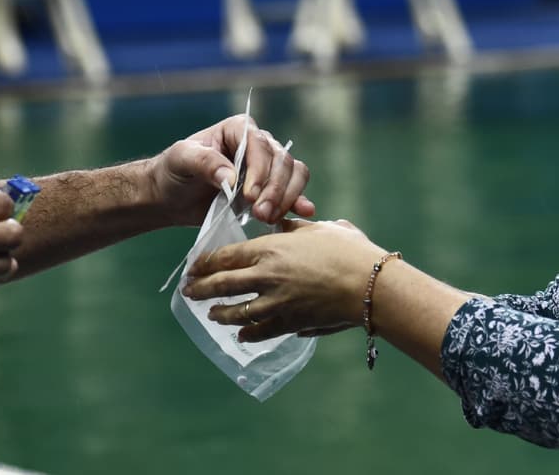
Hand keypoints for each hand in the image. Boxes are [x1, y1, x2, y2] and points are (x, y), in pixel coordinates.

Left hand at [148, 113, 313, 226]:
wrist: (171, 196)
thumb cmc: (174, 171)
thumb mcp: (182, 160)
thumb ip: (205, 163)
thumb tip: (231, 178)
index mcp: (238, 129)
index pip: (260, 144)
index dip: (259, 170)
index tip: (248, 195)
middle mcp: (258, 145)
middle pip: (282, 161)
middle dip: (275, 188)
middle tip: (260, 213)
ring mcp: (267, 168)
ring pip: (294, 174)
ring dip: (286, 197)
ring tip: (268, 218)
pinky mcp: (269, 190)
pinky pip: (294, 191)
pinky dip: (299, 201)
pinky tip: (303, 212)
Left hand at [182, 218, 382, 341]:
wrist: (369, 285)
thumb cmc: (348, 250)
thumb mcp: (318, 228)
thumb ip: (293, 227)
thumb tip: (282, 222)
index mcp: (270, 248)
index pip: (226, 256)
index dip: (205, 262)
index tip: (193, 266)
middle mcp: (266, 276)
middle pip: (223, 285)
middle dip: (201, 289)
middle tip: (189, 291)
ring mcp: (277, 302)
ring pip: (238, 311)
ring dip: (221, 313)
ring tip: (211, 314)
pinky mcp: (291, 323)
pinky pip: (263, 330)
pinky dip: (250, 334)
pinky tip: (242, 336)